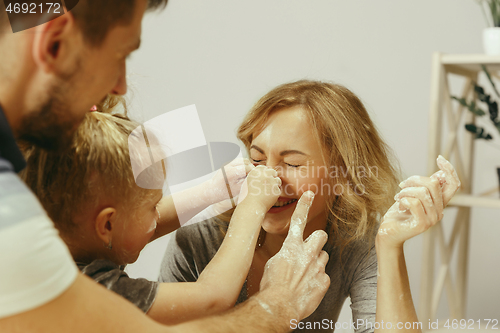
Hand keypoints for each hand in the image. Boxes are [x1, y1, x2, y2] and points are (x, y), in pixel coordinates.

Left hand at [204, 157, 253, 204]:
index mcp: (231, 173)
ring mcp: (228, 163)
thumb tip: (256, 177)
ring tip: (249, 174)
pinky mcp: (227, 163)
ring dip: (248, 165)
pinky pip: (239, 161)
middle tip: (254, 176)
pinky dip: (243, 165)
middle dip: (251, 168)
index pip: (247, 168)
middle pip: (246, 162)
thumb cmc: (224, 192)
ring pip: (243, 160)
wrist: (212, 190)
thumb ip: (247, 182)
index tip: (258, 177)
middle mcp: (229, 166)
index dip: (254, 172)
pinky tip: (244, 173)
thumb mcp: (238, 189)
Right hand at [237, 165, 281, 210]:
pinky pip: (278, 189)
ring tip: (267, 191)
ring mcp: (272, 182)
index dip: (264, 173)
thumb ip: (256, 176)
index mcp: (256, 171)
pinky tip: (268, 197)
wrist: (251, 206)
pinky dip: (274, 193)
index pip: (264, 167)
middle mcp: (265, 175)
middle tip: (268, 184)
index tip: (262, 178)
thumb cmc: (247, 195)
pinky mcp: (277, 190)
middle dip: (271, 176)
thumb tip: (264, 172)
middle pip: (272, 171)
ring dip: (274, 184)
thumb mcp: (247, 182)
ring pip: (277, 180)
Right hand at [259, 191, 329, 320]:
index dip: (304, 205)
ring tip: (305, 274)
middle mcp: (307, 253)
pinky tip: (307, 288)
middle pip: (321, 235)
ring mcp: (317, 267)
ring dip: (316, 262)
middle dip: (318, 239)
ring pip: (324, 256)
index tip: (310, 195)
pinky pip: (324, 276)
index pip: (298, 220)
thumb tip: (288, 256)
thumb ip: (284, 255)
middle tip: (312, 248)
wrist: (279, 306)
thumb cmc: (271, 286)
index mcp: (291, 247)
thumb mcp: (272, 264)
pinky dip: (317, 280)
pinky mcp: (324, 281)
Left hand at [377, 155, 460, 247]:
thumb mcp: (413, 195)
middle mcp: (439, 212)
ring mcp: (432, 219)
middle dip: (414, 179)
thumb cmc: (399, 213)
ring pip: (423, 192)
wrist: (388, 233)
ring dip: (406, 191)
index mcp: (439, 204)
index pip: (453, 185)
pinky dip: (403, 200)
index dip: (449, 170)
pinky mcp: (422, 224)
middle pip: (433, 184)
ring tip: (398, 197)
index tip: (439, 158)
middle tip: (402, 185)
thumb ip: (425, 187)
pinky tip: (399, 206)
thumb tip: (439, 174)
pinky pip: (414, 203)